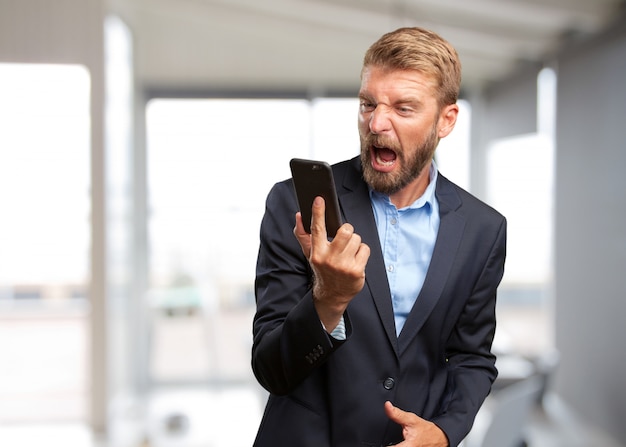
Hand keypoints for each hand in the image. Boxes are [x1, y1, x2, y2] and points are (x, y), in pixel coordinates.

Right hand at [294, 196, 369, 330]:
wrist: (333, 294)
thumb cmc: (323, 269)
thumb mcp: (311, 254)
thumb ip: (303, 234)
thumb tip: (299, 215)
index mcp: (316, 252)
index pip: (316, 229)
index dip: (317, 212)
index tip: (319, 199)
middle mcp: (329, 259)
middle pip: (345, 231)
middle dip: (347, 230)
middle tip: (344, 238)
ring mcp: (343, 266)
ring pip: (356, 239)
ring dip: (355, 243)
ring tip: (349, 253)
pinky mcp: (356, 271)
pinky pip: (365, 249)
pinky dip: (362, 252)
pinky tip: (356, 260)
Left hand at [384, 401, 448, 446]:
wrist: (439, 438)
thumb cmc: (426, 430)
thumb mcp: (411, 419)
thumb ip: (397, 414)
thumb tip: (387, 406)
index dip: (382, 445)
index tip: (376, 443)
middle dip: (386, 445)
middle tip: (381, 441)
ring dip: (391, 446)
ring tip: (387, 443)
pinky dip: (397, 446)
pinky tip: (393, 444)